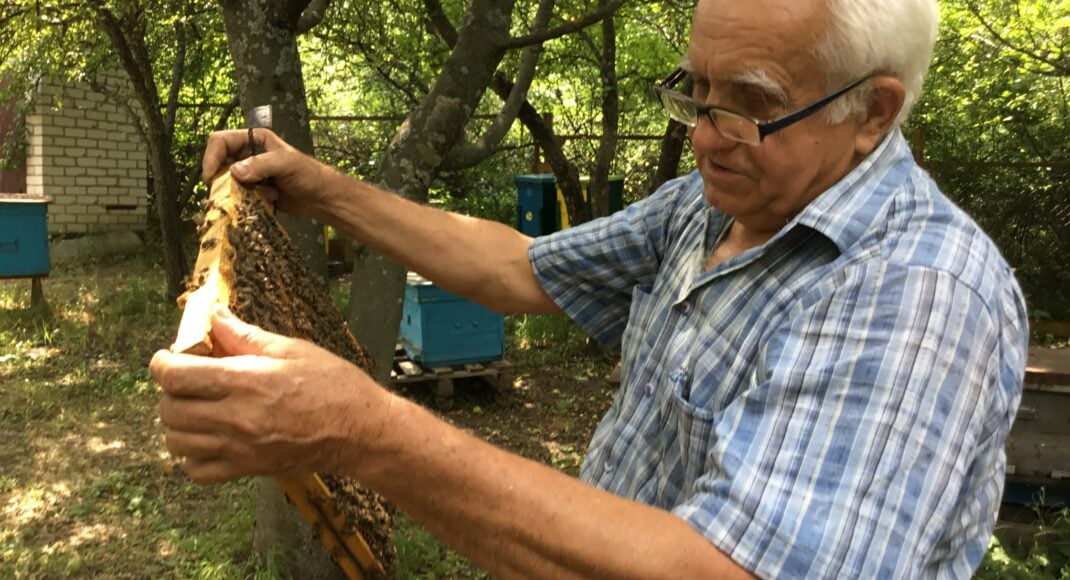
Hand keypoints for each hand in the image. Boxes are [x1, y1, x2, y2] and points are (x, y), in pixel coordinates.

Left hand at [150, 307, 388, 483]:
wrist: (359, 430)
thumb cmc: (332, 384)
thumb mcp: (292, 349)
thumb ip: (245, 336)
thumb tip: (214, 316)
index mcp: (245, 381)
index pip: (176, 376)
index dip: (161, 364)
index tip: (167, 358)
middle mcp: (235, 418)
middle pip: (170, 409)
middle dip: (171, 391)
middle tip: (188, 381)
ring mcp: (238, 448)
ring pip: (176, 442)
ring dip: (178, 423)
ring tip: (197, 408)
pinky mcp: (247, 469)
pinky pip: (197, 471)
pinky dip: (192, 457)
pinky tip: (208, 439)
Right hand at [201, 128, 337, 218]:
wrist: (321, 198)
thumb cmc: (308, 174)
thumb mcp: (286, 164)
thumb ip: (261, 165)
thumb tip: (234, 171)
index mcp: (254, 139)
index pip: (220, 141)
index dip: (211, 156)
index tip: (211, 177)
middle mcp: (247, 154)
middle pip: (219, 163)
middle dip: (223, 179)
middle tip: (231, 192)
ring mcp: (249, 174)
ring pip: (226, 182)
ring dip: (237, 192)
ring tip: (260, 195)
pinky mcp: (252, 191)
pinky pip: (237, 196)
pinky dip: (246, 201)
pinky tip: (269, 200)